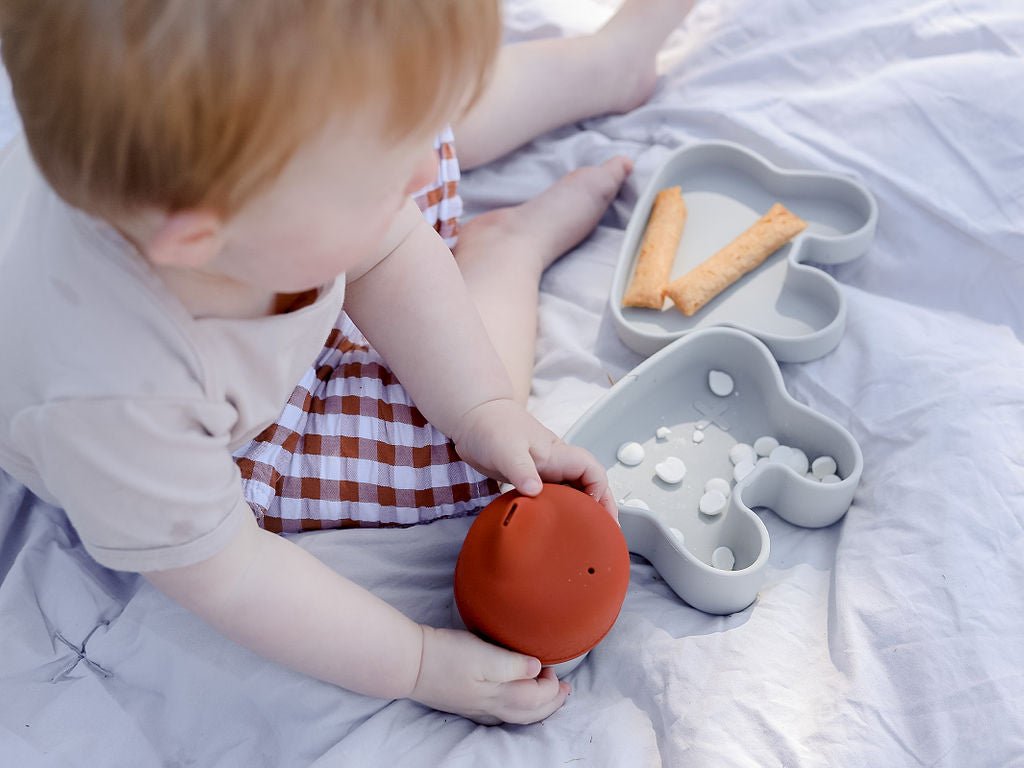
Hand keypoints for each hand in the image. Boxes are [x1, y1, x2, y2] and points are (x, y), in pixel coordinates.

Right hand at [409, 626, 569, 724]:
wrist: (410, 664)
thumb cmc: (447, 654)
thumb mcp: (483, 654)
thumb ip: (513, 664)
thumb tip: (536, 668)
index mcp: (499, 694)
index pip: (537, 698)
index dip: (551, 685)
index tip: (552, 667)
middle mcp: (491, 707)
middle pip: (530, 713)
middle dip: (552, 703)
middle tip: (565, 690)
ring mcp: (477, 709)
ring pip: (516, 717)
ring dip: (537, 710)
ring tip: (547, 698)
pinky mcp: (466, 705)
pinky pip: (500, 716)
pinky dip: (516, 712)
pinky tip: (513, 705)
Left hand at [451, 398, 616, 517]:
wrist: (473, 419)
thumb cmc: (492, 426)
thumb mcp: (507, 450)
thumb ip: (521, 471)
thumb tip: (535, 492)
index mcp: (558, 455)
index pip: (593, 472)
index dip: (600, 493)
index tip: (594, 514)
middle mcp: (555, 464)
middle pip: (588, 485)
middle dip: (598, 507)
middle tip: (598, 533)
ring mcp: (543, 472)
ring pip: (570, 492)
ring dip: (578, 510)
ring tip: (579, 534)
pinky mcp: (529, 479)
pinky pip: (551, 497)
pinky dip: (557, 510)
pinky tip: (552, 524)